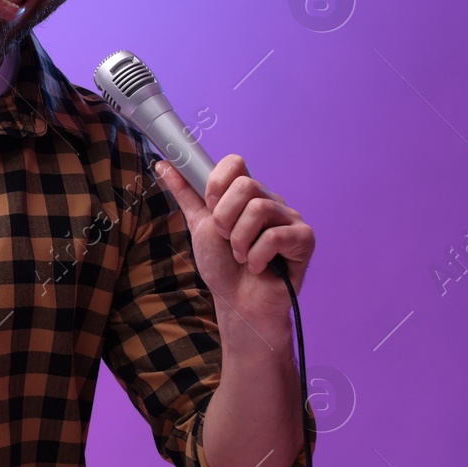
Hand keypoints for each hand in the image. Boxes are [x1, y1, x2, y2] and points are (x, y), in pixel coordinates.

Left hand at [154, 154, 313, 325]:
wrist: (236, 303)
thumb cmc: (222, 265)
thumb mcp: (199, 224)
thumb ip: (186, 193)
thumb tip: (163, 164)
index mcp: (247, 194)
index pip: (235, 163)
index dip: (216, 185)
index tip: (211, 210)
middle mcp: (271, 201)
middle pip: (246, 185)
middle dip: (224, 219)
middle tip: (225, 239)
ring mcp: (290, 219)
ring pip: (259, 210)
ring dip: (239, 241)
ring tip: (241, 256)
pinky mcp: (304, 239)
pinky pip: (275, 236)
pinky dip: (257, 257)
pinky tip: (258, 267)